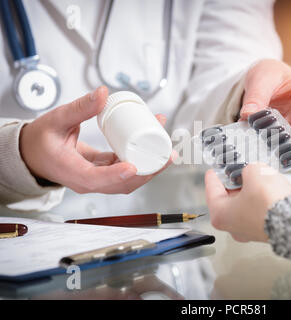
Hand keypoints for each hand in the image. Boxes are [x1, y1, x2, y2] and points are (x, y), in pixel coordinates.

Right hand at [19, 86, 175, 193]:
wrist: (34, 153)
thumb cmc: (42, 140)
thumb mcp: (57, 120)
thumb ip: (79, 107)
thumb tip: (103, 93)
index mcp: (73, 172)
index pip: (96, 179)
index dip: (116, 175)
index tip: (132, 167)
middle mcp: (89, 181)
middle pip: (123, 183)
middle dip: (148, 171)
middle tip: (167, 155)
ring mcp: (99, 179)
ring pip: (129, 179)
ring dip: (150, 166)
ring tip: (167, 150)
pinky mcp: (106, 173)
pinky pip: (127, 170)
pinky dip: (142, 159)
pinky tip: (152, 143)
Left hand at [205, 163, 290, 241]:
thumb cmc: (270, 204)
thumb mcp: (255, 172)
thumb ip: (249, 168)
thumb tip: (252, 171)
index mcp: (220, 215)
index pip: (212, 190)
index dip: (214, 175)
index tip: (214, 170)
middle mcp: (233, 227)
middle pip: (228, 199)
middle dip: (234, 183)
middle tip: (238, 170)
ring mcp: (249, 231)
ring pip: (244, 206)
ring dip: (250, 191)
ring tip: (257, 178)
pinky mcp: (265, 230)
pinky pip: (259, 211)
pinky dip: (261, 200)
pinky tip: (268, 190)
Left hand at [241, 59, 290, 141]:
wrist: (268, 81)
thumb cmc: (271, 75)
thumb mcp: (260, 80)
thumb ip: (255, 97)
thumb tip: (248, 114)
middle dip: (286, 132)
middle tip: (266, 135)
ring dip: (281, 139)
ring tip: (263, 135)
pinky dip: (278, 142)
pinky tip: (266, 137)